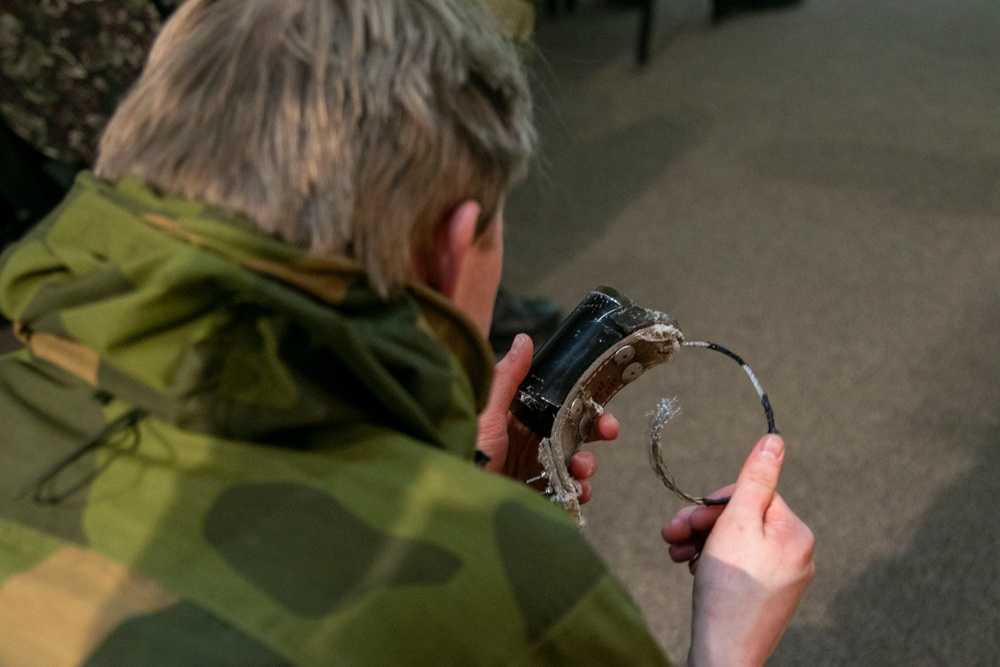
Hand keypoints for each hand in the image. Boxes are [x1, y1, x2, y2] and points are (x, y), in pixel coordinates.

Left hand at [477, 333, 617, 502]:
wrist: (457, 498)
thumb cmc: (465, 450)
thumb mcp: (486, 411)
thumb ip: (507, 378)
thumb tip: (524, 339)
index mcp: (517, 417)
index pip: (558, 403)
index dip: (583, 401)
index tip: (600, 400)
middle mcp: (527, 440)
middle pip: (573, 431)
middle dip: (596, 429)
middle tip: (610, 430)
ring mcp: (533, 468)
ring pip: (574, 461)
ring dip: (586, 464)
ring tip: (582, 470)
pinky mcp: (536, 494)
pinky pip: (566, 491)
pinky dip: (578, 491)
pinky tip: (577, 491)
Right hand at [662, 435, 814, 666]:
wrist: (725, 653)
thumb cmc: (729, 590)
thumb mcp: (737, 523)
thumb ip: (754, 479)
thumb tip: (775, 438)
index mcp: (796, 533)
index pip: (752, 495)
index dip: (714, 505)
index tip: (686, 520)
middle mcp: (796, 555)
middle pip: (742, 519)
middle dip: (702, 524)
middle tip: (671, 535)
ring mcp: (783, 579)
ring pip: (735, 542)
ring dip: (700, 542)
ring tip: (675, 555)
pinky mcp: (766, 598)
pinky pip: (737, 566)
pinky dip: (711, 563)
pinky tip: (690, 570)